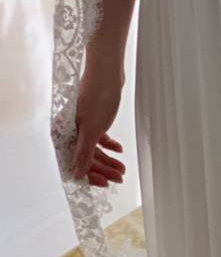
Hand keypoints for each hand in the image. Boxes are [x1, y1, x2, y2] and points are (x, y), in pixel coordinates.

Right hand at [61, 66, 127, 186]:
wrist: (106, 72)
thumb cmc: (98, 97)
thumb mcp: (92, 130)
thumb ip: (84, 153)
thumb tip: (76, 174)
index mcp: (63, 136)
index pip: (74, 163)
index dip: (89, 175)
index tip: (105, 184)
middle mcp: (69, 132)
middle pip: (86, 157)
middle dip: (103, 169)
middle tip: (120, 177)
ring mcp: (80, 125)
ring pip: (94, 148)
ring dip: (108, 159)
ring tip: (122, 168)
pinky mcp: (92, 118)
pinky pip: (98, 136)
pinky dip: (109, 144)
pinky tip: (119, 150)